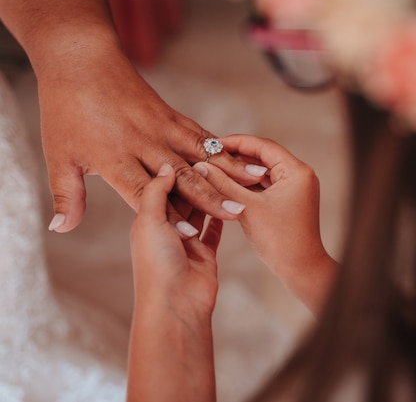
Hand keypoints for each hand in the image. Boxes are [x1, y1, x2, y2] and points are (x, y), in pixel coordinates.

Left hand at [38, 52, 262, 231]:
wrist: (80, 59)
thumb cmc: (65, 110)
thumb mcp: (58, 156)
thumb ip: (66, 195)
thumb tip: (61, 229)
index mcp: (115, 158)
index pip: (146, 193)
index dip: (169, 214)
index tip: (192, 235)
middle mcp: (144, 144)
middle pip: (183, 175)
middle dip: (212, 196)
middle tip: (239, 212)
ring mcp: (162, 127)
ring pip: (201, 152)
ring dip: (229, 168)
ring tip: (256, 180)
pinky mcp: (172, 115)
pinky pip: (202, 134)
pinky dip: (223, 148)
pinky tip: (242, 157)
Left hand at [130, 163, 221, 313]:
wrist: (175, 305)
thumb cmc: (156, 265)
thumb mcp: (149, 222)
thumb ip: (156, 192)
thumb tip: (166, 166)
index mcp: (148, 218)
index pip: (164, 184)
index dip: (179, 166)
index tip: (192, 148)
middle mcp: (166, 227)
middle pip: (185, 195)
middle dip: (199, 178)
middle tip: (217, 158)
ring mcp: (187, 240)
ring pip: (201, 209)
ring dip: (212, 194)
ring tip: (227, 174)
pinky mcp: (205, 252)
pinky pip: (215, 230)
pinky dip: (221, 216)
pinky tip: (230, 199)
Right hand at [193, 134, 337, 313]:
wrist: (300, 269)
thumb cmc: (279, 240)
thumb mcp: (247, 208)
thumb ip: (223, 184)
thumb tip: (201, 165)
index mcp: (296, 171)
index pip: (263, 146)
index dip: (236, 142)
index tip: (212, 144)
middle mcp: (300, 175)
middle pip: (262, 157)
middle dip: (235, 157)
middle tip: (209, 156)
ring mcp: (295, 188)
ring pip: (262, 172)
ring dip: (240, 172)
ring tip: (213, 170)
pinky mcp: (289, 200)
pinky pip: (265, 186)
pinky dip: (247, 186)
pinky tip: (226, 185)